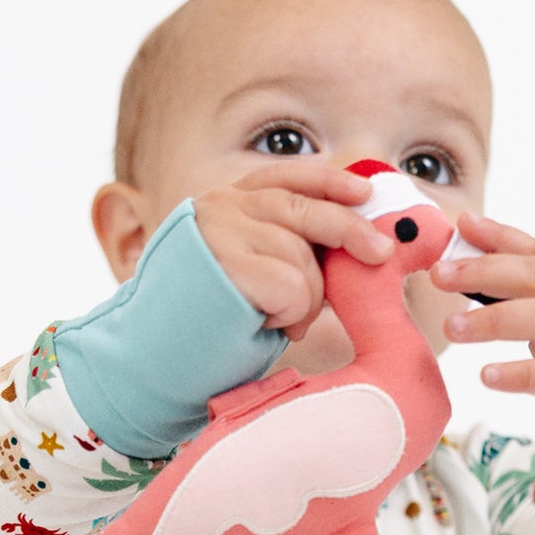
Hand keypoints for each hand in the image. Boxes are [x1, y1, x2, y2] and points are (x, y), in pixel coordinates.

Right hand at [190, 159, 394, 341]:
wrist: (154, 358)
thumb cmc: (211, 322)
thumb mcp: (253, 269)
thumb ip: (290, 246)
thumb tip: (356, 241)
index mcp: (229, 202)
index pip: (287, 177)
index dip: (330, 181)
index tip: (364, 190)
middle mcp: (222, 208)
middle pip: (304, 210)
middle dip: (350, 231)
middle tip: (380, 254)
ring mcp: (220, 234)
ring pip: (302, 257)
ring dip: (307, 301)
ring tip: (285, 323)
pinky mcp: (225, 267)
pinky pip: (292, 288)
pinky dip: (291, 314)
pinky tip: (266, 323)